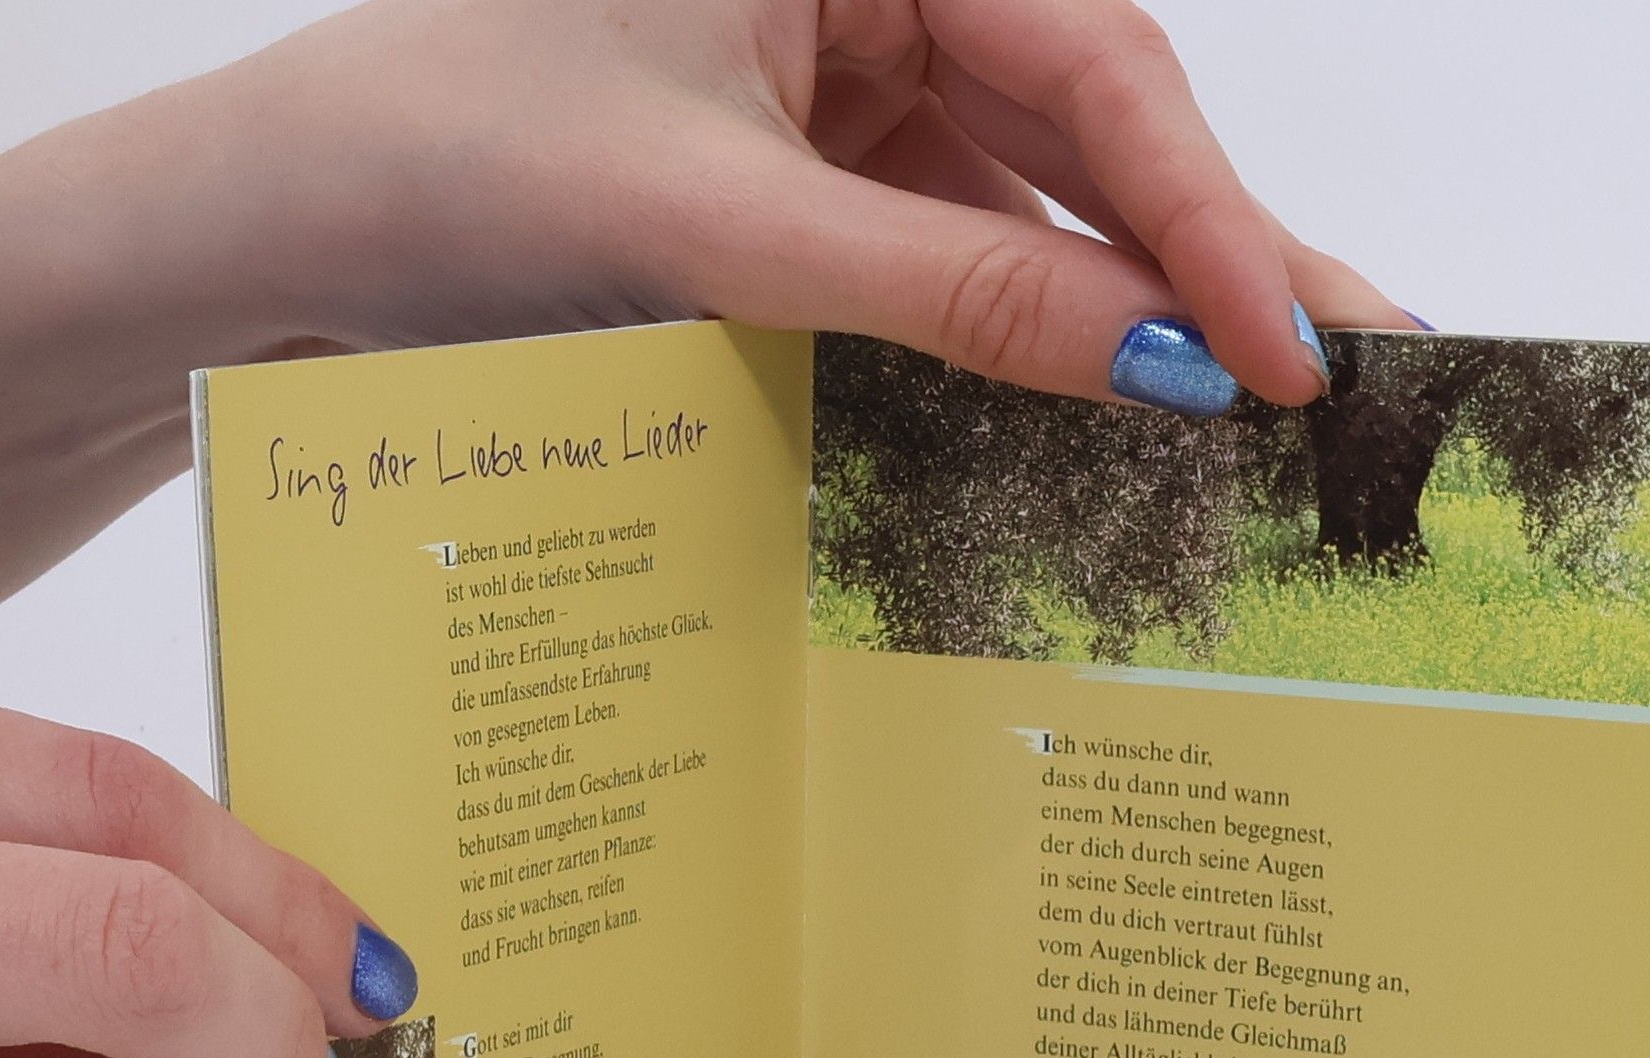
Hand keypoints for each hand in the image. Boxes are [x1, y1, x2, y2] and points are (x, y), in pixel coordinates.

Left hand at [241, 0, 1412, 403]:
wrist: (297, 224)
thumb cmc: (454, 156)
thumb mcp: (724, 226)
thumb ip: (952, 293)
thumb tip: (1156, 366)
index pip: (1090, 64)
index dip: (1204, 216)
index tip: (1282, 350)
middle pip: (1092, 124)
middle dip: (1212, 253)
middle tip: (1351, 364)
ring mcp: (849, 78)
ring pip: (1039, 194)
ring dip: (1138, 302)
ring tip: (1262, 401)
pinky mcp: (821, 170)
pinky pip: (961, 244)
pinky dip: (1033, 325)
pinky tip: (1111, 395)